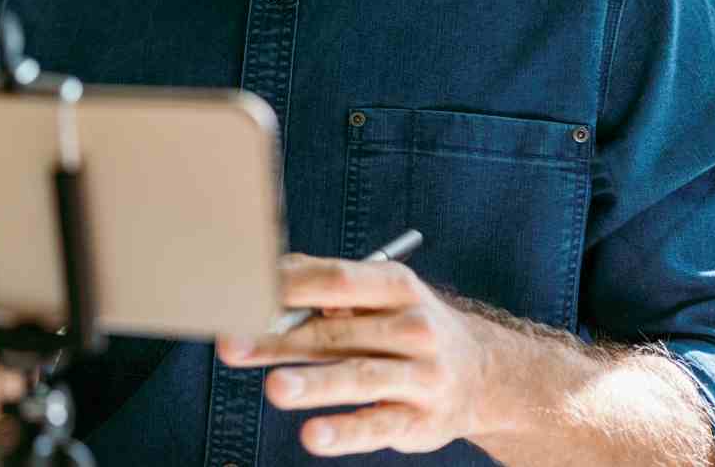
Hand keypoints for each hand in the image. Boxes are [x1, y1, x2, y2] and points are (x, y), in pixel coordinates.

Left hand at [215, 252, 506, 456]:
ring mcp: (421, 375)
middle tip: (232, 343)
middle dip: (279, 338)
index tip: (240, 292)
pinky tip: (314, 435)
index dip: (286, 285)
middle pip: (336, 331)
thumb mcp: (379, 298)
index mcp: (396, 285)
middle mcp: (413, 327)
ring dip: (315, 382)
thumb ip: (324, 293)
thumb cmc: (405, 328)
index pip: (335, 279)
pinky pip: (378, 425)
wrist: (482, 374)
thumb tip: (262, 289)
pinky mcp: (421, 420)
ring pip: (359, 377)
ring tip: (275, 388)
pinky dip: (345, 432)